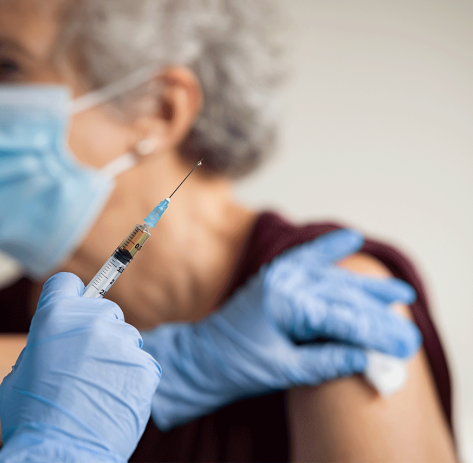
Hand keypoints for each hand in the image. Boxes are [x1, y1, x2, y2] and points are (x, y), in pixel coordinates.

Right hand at [0, 273, 160, 462]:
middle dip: (97, 330)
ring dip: (116, 355)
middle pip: (104, 310)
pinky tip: (114, 398)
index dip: (69, 296)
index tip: (74, 307)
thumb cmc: (32, 419)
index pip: (67, 283)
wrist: (62, 453)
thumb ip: (43, 345)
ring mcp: (120, 343)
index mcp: (53, 317)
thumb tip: (58, 341)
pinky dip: (132, 378)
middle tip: (85, 362)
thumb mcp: (20, 373)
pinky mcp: (144, 366)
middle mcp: (90, 322)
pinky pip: (142, 363)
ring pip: (125, 337)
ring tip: (99, 388)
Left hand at [143, 229, 421, 429]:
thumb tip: (368, 358)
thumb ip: (326, 361)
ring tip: (398, 292)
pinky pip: (306, 258)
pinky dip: (328, 249)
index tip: (405, 344)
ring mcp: (279, 275)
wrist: (200, 356)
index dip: (377, 332)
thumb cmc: (235, 365)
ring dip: (365, 286)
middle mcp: (285, 282)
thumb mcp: (283, 370)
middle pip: (344, 295)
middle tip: (409, 329)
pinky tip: (349, 238)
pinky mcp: (274, 276)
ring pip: (332, 278)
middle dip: (378, 313)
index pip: (344, 317)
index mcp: (287, 304)